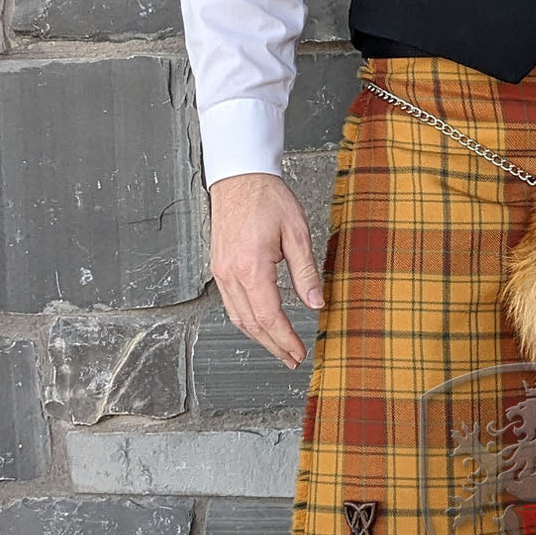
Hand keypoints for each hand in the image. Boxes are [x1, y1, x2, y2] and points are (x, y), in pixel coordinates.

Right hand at [208, 171, 324, 369]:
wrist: (240, 176)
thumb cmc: (267, 197)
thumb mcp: (296, 232)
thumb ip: (306, 271)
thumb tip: (316, 302)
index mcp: (251, 267)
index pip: (269, 316)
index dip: (285, 339)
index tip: (299, 352)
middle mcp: (231, 273)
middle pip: (251, 324)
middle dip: (273, 345)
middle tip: (291, 359)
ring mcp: (221, 271)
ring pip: (238, 317)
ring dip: (259, 337)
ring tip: (278, 348)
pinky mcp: (219, 267)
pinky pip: (231, 304)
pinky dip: (246, 320)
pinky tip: (259, 324)